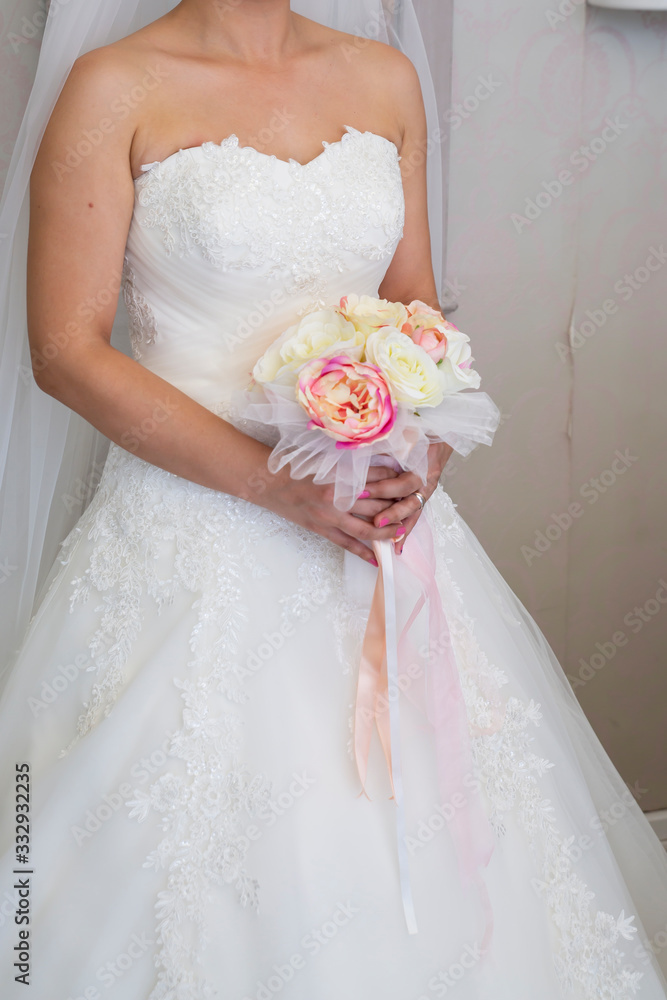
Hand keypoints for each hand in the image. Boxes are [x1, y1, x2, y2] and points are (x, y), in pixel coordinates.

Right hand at [263, 462, 404, 567]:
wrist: (268, 483)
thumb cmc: (295, 466)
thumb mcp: (325, 459)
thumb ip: (351, 464)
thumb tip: (380, 467)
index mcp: (339, 475)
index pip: (377, 478)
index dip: (395, 480)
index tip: (409, 479)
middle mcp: (336, 498)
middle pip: (377, 504)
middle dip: (397, 506)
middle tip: (413, 506)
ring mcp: (329, 517)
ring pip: (366, 529)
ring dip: (387, 532)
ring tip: (402, 532)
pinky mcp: (321, 530)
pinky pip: (347, 544)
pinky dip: (363, 553)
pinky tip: (378, 558)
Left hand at [354, 442, 452, 554]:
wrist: (442, 430)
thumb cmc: (420, 431)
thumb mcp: (404, 434)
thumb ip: (387, 445)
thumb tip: (362, 448)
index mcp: (422, 464)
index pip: (401, 483)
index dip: (381, 489)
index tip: (360, 492)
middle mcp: (426, 479)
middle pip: (408, 501)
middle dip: (391, 514)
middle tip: (374, 522)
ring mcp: (426, 488)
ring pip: (413, 511)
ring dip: (399, 526)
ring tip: (388, 542)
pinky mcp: (423, 494)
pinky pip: (415, 515)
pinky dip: (406, 530)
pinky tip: (397, 547)